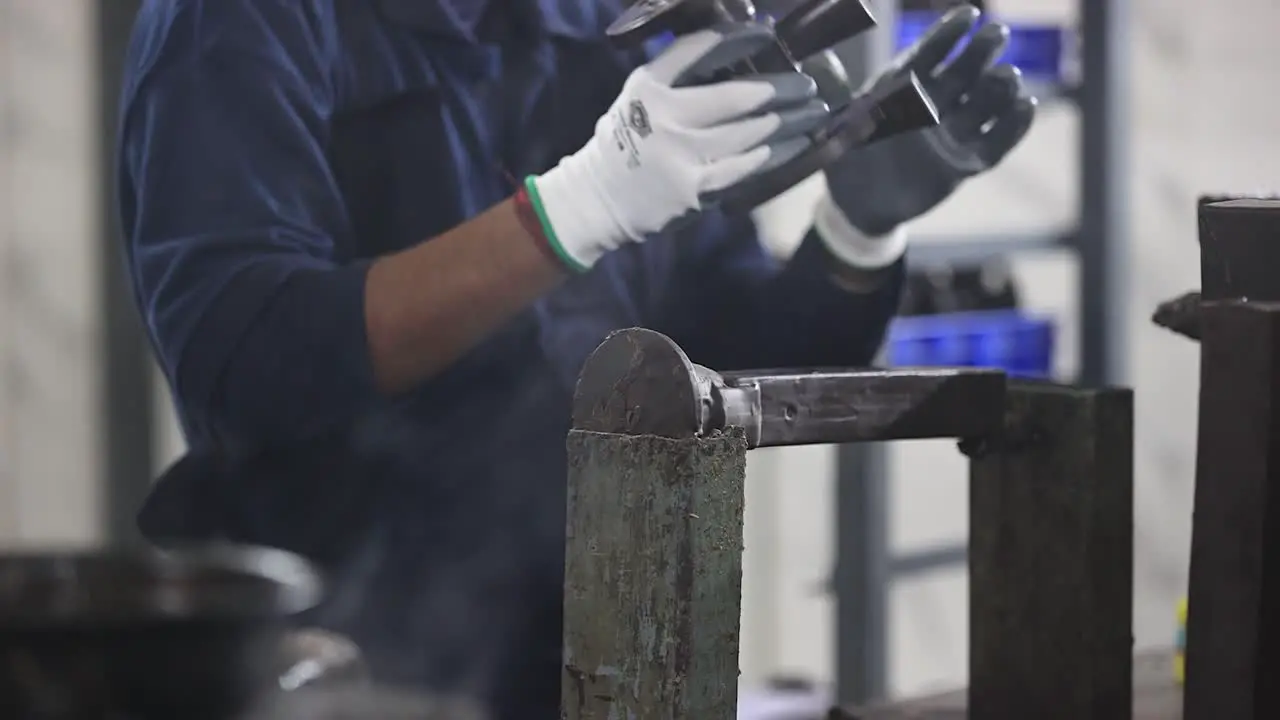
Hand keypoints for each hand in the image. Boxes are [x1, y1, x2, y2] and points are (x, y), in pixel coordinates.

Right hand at [529, 24, 827, 271]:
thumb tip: (736, 59)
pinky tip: (794, 145)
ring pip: (749, 134)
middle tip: (806, 85)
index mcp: (649, 85)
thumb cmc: (625, 144)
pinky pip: (745, 168)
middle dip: (779, 89)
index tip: (767, 34)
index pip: (700, 49)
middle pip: (736, 95)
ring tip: (812, 113)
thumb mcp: (639, 98)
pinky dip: (774, 155)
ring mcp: (681, 154)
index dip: (739, 38)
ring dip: (788, 122)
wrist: (598, 199)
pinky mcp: (694, 188)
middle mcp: (666, 115)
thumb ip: (677, 78)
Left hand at [817, 5, 1037, 237]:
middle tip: (997, 34)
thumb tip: (820, 59)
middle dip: (979, 53)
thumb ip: (834, 91)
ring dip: (998, 90)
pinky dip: (1011, 128)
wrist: (856, 205)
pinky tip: (1025, 107)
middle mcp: (931, 105)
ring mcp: (950, 134)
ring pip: (982, 105)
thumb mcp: (834, 124)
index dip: (947, 36)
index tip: (967, 15)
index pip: (927, 56)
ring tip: (1008, 76)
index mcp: (902, 89)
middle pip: (961, 74)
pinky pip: (994, 144)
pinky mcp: (963, 164)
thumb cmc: (846, 158)